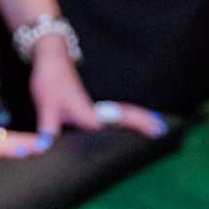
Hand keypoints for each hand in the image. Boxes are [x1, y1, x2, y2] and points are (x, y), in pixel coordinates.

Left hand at [28, 37, 166, 137]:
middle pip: (126, 117)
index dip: (138, 125)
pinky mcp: (89, 109)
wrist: (50, 60)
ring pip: (122, 116)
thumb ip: (47, 128)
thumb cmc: (50, 80)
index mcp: (89, 115)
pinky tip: (129, 127)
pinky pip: (113, 116)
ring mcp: (94, 110)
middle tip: (164, 129)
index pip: (119, 121)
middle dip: (144, 122)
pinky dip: (126, 119)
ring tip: (156, 128)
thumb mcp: (46, 105)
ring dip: (138, 120)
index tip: (156, 129)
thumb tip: (43, 148)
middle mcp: (95, 113)